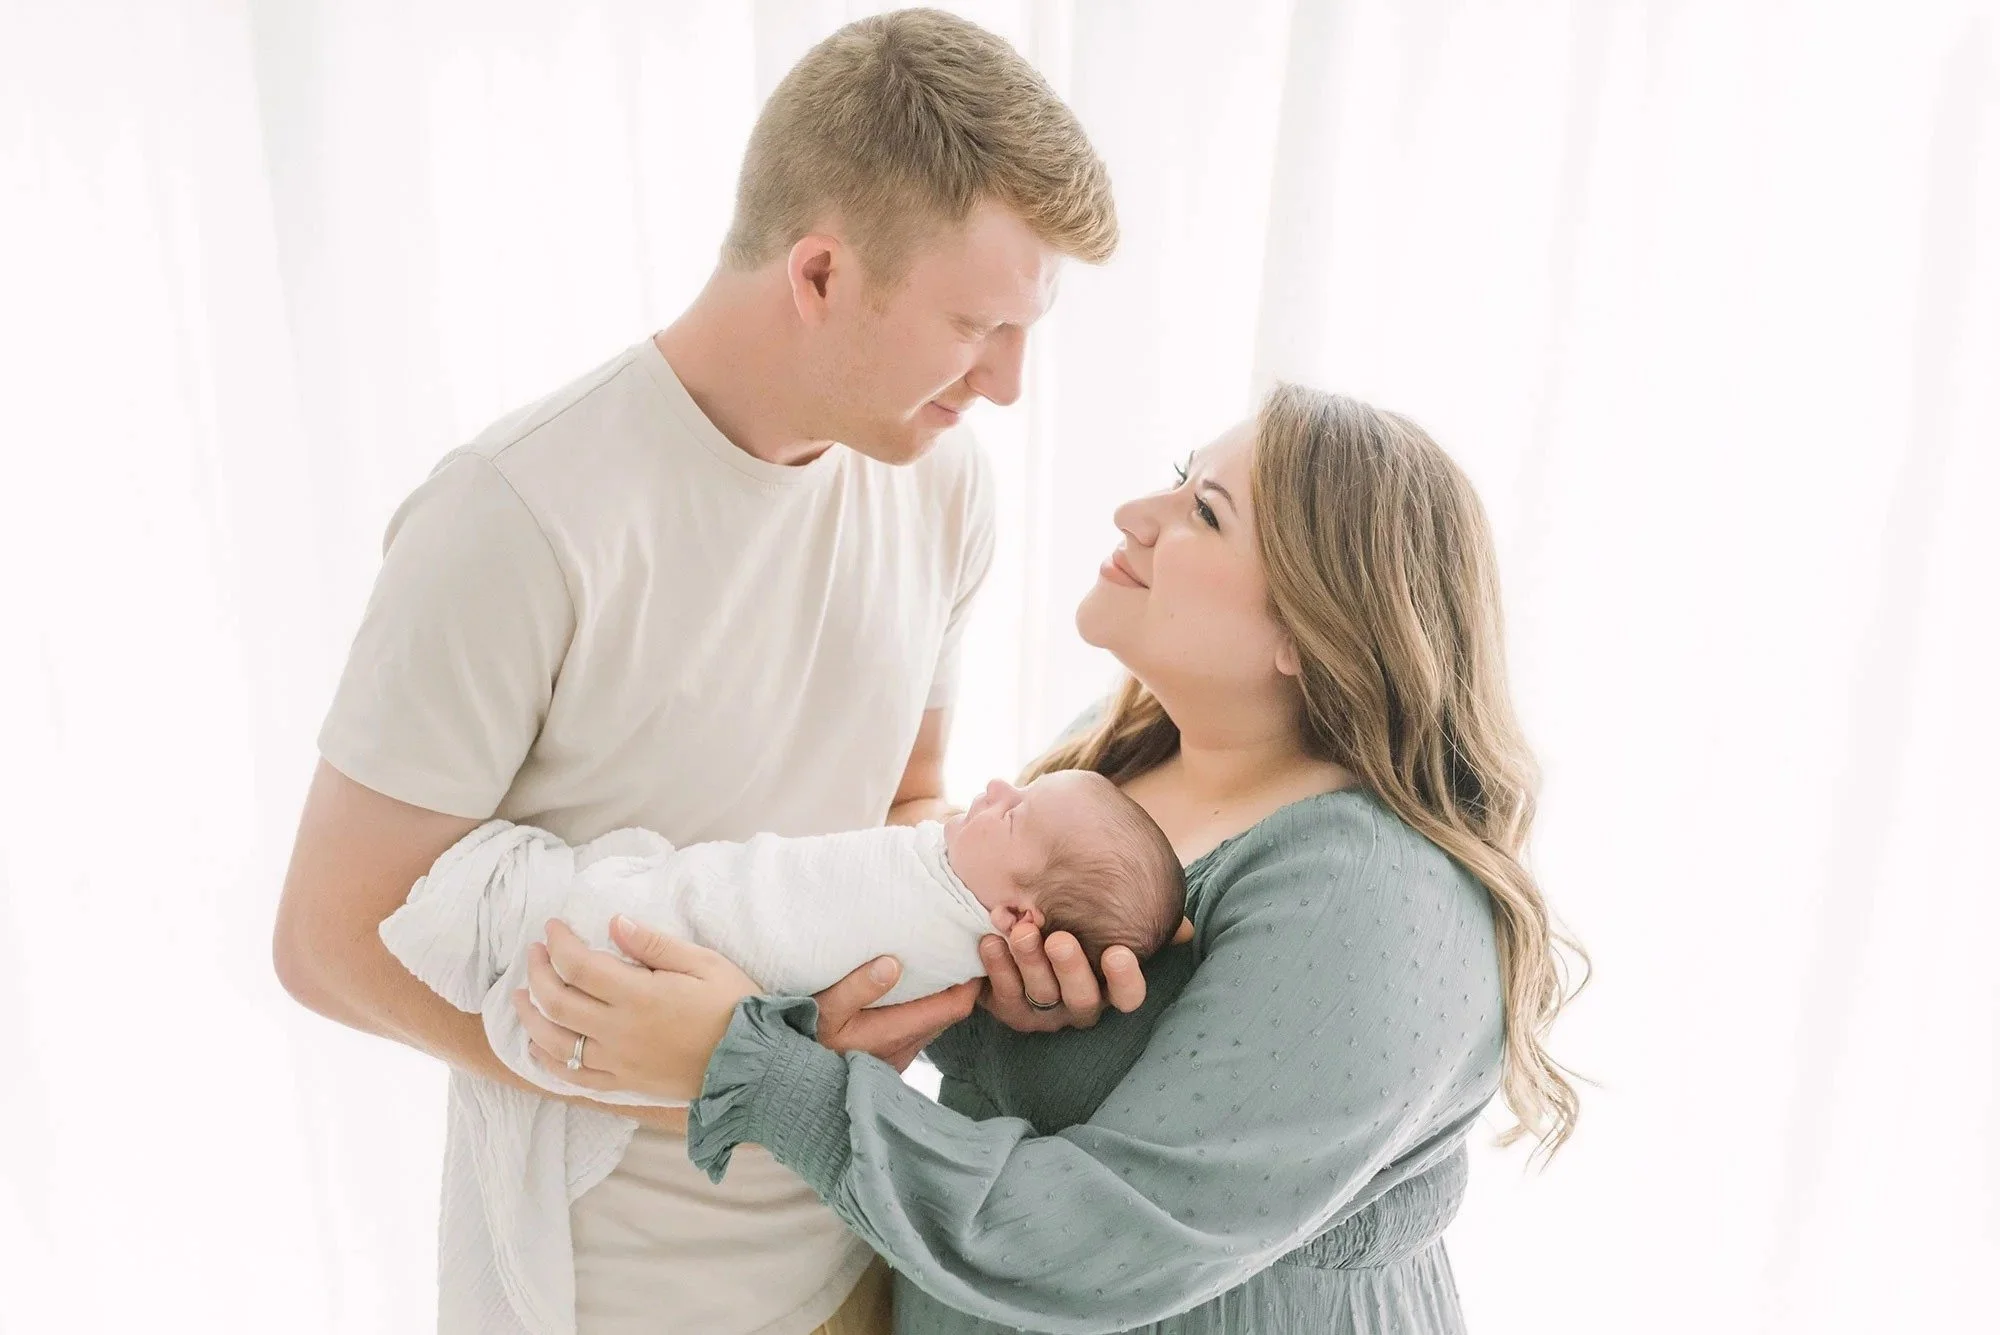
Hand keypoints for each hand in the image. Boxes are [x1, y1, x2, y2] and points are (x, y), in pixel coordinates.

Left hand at [514, 916, 756, 1101]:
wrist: (753, 1066)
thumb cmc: (735, 1007)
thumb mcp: (704, 963)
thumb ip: (653, 945)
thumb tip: (613, 923)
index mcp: (638, 996)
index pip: (578, 964)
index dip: (559, 942)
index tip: (553, 926)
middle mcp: (618, 1031)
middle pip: (556, 1001)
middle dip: (537, 971)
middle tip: (535, 951)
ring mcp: (617, 1061)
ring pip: (554, 1040)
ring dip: (529, 1015)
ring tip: (519, 994)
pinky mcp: (622, 1083)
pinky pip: (572, 1076)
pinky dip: (546, 1061)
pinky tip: (535, 1045)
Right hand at [812, 957, 979, 1070]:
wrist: (793, 1084)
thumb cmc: (805, 1040)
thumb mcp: (824, 1010)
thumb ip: (856, 987)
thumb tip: (892, 963)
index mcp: (894, 1032)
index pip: (954, 1006)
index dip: (969, 979)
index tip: (969, 950)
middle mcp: (904, 1048)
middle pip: (948, 1013)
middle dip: (957, 982)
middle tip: (955, 948)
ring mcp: (897, 1056)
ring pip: (933, 1022)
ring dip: (938, 995)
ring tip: (934, 961)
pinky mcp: (887, 1059)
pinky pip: (916, 1030)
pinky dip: (920, 1007)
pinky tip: (907, 988)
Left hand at [978, 917, 1193, 1031]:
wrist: (1020, 925)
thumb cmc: (1075, 921)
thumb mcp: (1107, 919)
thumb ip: (1140, 920)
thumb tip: (1185, 929)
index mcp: (1110, 987)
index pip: (1128, 996)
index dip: (1125, 979)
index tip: (1118, 951)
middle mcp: (1081, 1004)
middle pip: (1082, 998)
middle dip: (1071, 968)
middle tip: (1060, 939)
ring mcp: (1045, 1010)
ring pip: (1041, 994)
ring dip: (1031, 961)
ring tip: (1022, 931)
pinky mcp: (1011, 1008)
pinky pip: (1003, 994)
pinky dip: (997, 966)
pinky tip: (991, 940)